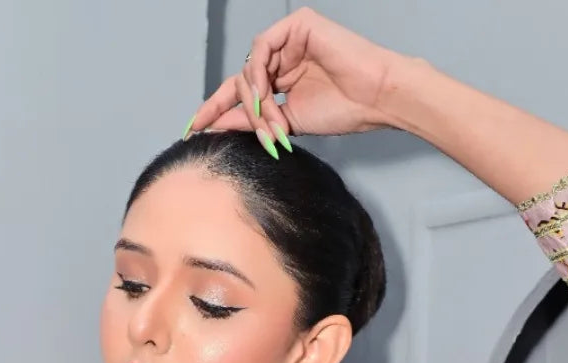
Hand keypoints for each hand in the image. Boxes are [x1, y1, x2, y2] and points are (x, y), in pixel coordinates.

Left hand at [188, 7, 400, 143]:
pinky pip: (261, 48)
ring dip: (255, 100)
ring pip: (249, 68)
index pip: (242, 91)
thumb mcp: (287, 122)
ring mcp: (290, 39)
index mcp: (283, 79)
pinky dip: (258, 75)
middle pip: (241, 80)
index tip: (193, 127)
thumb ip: (253, 119)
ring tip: (272, 122)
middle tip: (242, 131)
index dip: (216, 107)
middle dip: (238, 110)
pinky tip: (267, 96)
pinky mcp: (298, 25)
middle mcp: (283, 56)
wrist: (374, 98)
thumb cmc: (343, 110)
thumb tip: (217, 123)